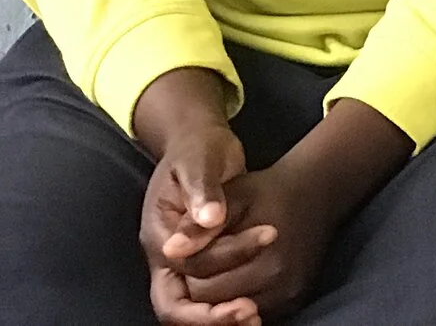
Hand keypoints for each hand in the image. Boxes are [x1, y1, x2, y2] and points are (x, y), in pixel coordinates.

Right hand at [131, 67, 264, 325]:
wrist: (199, 146)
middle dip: (208, 317)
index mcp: (159, 233)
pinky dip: (223, 309)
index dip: (221, 265)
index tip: (257, 259)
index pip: (184, 267)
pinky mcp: (199, 263)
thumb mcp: (201, 160)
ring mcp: (178, 263)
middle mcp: (163, 256)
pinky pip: (203, 299)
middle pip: (173, 305)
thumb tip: (210, 218)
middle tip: (249, 313)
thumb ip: (203, 189)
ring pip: (186, 308)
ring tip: (254, 318)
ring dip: (216, 319)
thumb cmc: (200, 150)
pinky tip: (253, 311)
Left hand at [163, 99, 409, 323]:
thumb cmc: (268, 192)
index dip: (188, 268)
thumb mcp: (232, 197)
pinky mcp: (294, 301)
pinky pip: (253, 313)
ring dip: (219, 295)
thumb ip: (199, 225)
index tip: (190, 248)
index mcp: (263, 252)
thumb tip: (169, 251)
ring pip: (231, 313)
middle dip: (200, 283)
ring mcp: (288, 293)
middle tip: (203, 259)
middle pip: (213, 302)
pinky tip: (237, 278)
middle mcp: (279, 279)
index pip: (200, 284)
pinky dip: (238, 300)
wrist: (316, 192)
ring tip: (219, 268)